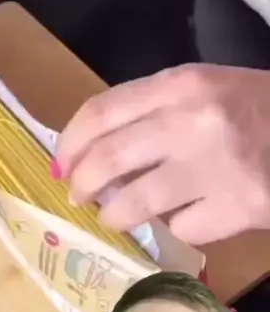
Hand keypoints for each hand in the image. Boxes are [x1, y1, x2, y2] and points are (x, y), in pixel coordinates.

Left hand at [56, 63, 269, 245]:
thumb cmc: (262, 110)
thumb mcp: (208, 90)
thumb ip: (156, 111)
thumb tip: (96, 150)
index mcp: (183, 84)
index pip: (101, 112)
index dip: (71, 143)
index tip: (62, 161)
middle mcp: (192, 122)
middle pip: (106, 160)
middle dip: (80, 184)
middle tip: (76, 195)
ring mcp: (213, 168)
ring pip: (134, 203)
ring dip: (113, 215)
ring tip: (113, 218)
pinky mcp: (236, 208)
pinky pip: (182, 227)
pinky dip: (174, 228)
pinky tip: (181, 221)